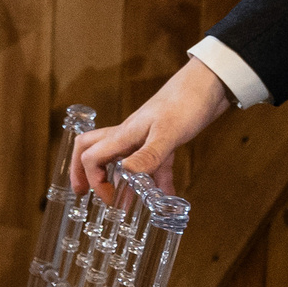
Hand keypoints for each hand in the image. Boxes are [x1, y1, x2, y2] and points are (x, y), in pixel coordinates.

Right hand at [70, 60, 234, 200]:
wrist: (206, 87)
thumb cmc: (184, 105)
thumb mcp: (167, 133)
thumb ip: (147, 155)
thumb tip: (125, 173)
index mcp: (123, 135)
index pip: (91, 157)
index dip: (93, 180)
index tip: (110, 199)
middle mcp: (127, 136)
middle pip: (90, 150)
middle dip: (81, 172)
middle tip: (82, 192)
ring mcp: (142, 138)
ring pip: (118, 159)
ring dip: (115, 178)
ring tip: (120, 199)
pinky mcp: (160, 141)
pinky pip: (151, 163)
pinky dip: (155, 181)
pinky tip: (166, 195)